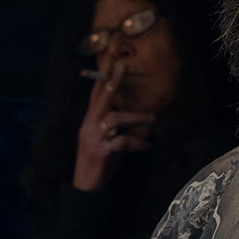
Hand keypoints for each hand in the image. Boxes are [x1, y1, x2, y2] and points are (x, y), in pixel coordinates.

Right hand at [73, 61, 154, 190]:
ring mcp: (93, 137)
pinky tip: (147, 146)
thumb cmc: (99, 157)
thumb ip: (111, 120)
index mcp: (90, 117)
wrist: (85, 185)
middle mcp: (89, 123)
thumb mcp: (102, 135)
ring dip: (135, 117)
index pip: (97, 88)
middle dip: (113, 79)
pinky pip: (121, 143)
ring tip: (153, 119)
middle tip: (124, 64)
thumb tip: (129, 108)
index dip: (105, 70)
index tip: (114, 53)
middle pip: (101, 95)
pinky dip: (136, 143)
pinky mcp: (100, 152)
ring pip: (114, 118)